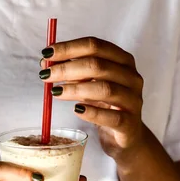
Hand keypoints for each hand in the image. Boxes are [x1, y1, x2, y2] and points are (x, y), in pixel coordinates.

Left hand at [40, 37, 144, 161]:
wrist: (126, 135)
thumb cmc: (106, 105)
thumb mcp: (90, 84)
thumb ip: (73, 71)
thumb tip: (46, 62)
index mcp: (123, 61)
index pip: (95, 46)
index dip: (69, 48)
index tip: (47, 54)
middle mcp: (131, 77)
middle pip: (98, 65)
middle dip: (67, 68)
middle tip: (46, 75)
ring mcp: (133, 100)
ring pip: (105, 89)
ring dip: (76, 89)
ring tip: (56, 92)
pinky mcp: (130, 123)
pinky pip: (111, 117)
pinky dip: (92, 113)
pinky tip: (76, 110)